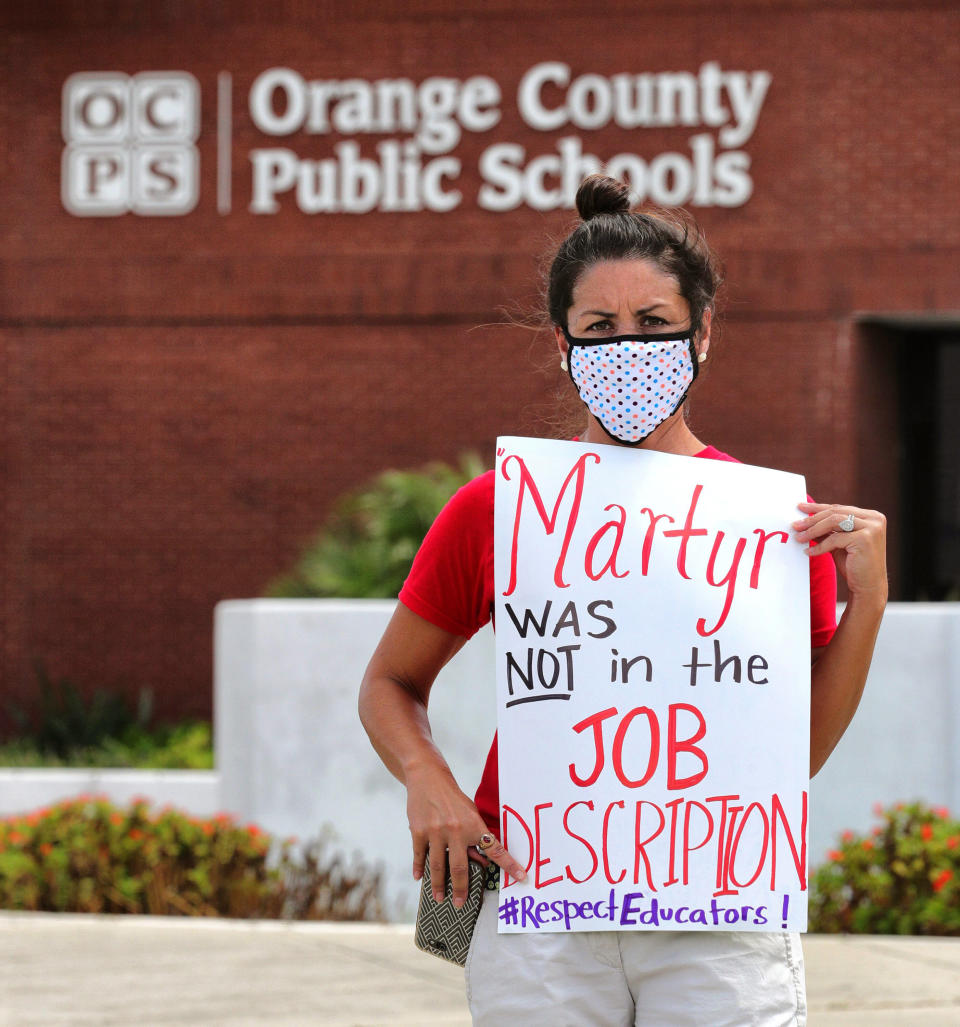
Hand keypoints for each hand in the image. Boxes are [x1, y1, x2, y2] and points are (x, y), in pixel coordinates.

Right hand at [406, 764, 526, 907]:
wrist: (428, 778)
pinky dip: (419, 868)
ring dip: (439, 885)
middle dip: (461, 889)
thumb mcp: (470, 814)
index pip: (495, 849)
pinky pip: (420, 855)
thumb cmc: (453, 799)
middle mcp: (456, 830)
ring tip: (440, 897)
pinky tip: (419, 878)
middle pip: (460, 868)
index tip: (522, 878)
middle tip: (460, 904)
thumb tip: (481, 862)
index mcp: (473, 825)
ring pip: (438, 867)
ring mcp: (435, 832)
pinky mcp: (418, 832)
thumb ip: (475, 837)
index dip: (509, 865)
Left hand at [792, 503, 887, 602]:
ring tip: (799, 537)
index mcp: (870, 516)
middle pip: (835, 513)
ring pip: (833, 522)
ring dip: (813, 530)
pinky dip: (820, 546)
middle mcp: (874, 519)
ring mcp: (872, 528)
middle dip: (812, 519)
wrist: (868, 586)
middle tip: (795, 525)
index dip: (818, 508)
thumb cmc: (854, 564)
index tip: (800, 507)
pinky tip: (809, 551)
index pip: (839, 508)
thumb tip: (805, 521)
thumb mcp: (838, 542)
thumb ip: (827, 530)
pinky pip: (835, 539)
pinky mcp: (865, 539)